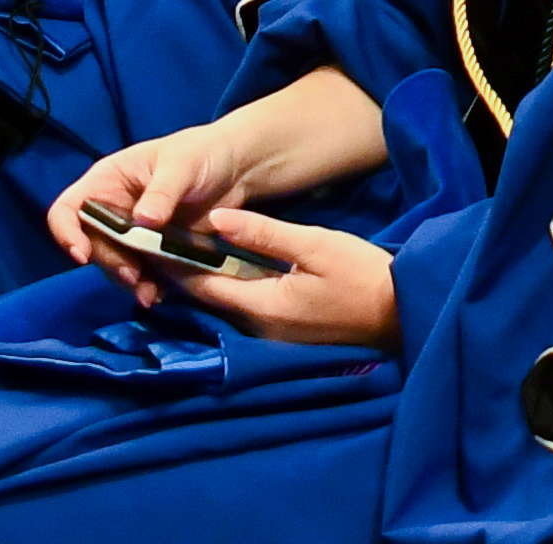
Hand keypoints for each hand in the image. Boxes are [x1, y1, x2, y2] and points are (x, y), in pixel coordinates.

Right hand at [55, 111, 300, 283]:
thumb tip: (141, 220)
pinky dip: (147, 286)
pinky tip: (162, 293)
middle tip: (134, 276)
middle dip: (108, 263)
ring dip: (127, 281)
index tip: (83, 255)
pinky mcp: (153, 252)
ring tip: (151, 294)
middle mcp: (113, 209)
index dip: (67, 232)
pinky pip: (140, 274)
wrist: (237, 170)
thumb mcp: (182, 164)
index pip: (68, 209)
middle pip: (91, 244)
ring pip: (114, 264)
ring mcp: (132, 233)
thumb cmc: (203, 153)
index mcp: (108, 181)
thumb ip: (162, 191)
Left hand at [168, 210, 400, 349]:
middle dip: (183, 270)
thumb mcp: (314, 245)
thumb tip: (217, 218)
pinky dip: (227, 285)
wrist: (400, 312)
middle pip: (208, 297)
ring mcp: (270, 334)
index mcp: (261, 307)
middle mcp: (257, 328)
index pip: (202, 285)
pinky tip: (223, 264)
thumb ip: (264, 234)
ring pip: (224, 302)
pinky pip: (243, 306)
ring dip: (204, 278)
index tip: (151, 237)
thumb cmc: (361, 276)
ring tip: (182, 245)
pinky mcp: (282, 331)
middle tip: (160, 236)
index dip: (174, 262)